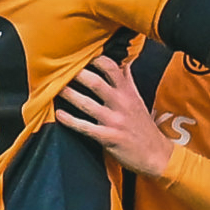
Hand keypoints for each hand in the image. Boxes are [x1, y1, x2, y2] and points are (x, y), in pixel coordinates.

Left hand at [53, 55, 174, 176]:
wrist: (156, 155)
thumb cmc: (143, 126)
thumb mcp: (138, 100)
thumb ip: (128, 81)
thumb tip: (123, 62)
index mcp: (127, 92)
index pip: (111, 67)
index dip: (94, 59)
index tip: (80, 54)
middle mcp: (121, 103)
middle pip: (95, 83)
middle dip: (76, 75)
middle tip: (60, 69)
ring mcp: (114, 121)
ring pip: (87, 104)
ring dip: (69, 95)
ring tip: (54, 87)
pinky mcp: (108, 137)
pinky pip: (85, 127)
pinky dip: (70, 121)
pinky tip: (59, 115)